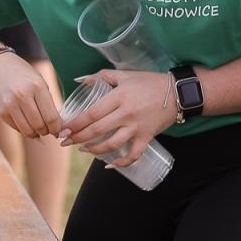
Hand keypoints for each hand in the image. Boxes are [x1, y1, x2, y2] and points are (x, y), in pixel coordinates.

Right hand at [0, 51, 64, 137]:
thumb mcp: (39, 82)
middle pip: (39, 125)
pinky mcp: (0, 111)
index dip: (57, 128)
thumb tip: (56, 126)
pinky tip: (26, 124)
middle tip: (48, 130)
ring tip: (38, 130)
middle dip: (46, 131)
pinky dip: (24, 130)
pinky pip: (16, 127)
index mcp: (37, 86)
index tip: (58, 130)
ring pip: (27, 130)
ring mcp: (10, 104)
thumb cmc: (23, 75)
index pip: (51, 117)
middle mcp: (23, 95)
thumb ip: (48, 102)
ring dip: (35, 134)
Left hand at [59, 69, 175, 167]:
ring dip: (94, 150)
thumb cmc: (149, 82)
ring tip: (83, 149)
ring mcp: (137, 127)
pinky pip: (134, 154)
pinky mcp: (147, 136)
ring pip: (111, 144)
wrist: (178, 92)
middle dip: (77, 138)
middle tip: (65, 142)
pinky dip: (122, 163)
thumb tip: (80, 80)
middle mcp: (126, 113)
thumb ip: (101, 76)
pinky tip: (110, 165)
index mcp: (119, 97)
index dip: (75, 124)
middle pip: (97, 130)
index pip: (92, 114)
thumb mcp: (125, 75)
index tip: (63, 129)